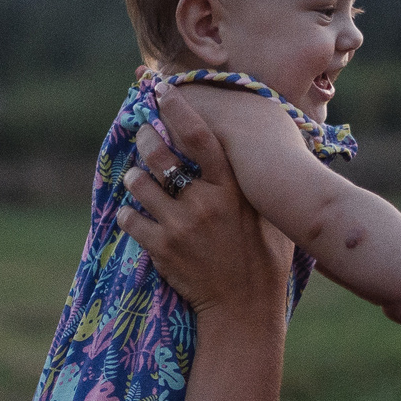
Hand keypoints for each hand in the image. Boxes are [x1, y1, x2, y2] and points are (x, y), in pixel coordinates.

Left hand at [119, 94, 292, 323]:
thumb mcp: (271, 216)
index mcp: (232, 190)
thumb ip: (260, 185)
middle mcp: (204, 203)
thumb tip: (270, 154)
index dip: (178, 109)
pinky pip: (130, 219)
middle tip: (145, 135)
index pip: (201, 137)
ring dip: (134, 177)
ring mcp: (180, 226)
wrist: (244, 309)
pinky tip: (135, 214)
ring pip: (139, 183)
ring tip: (138, 178)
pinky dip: (128, 213)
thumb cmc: (266, 261)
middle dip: (146, 139)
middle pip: (159, 154)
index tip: (161, 90)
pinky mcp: (161, 249)